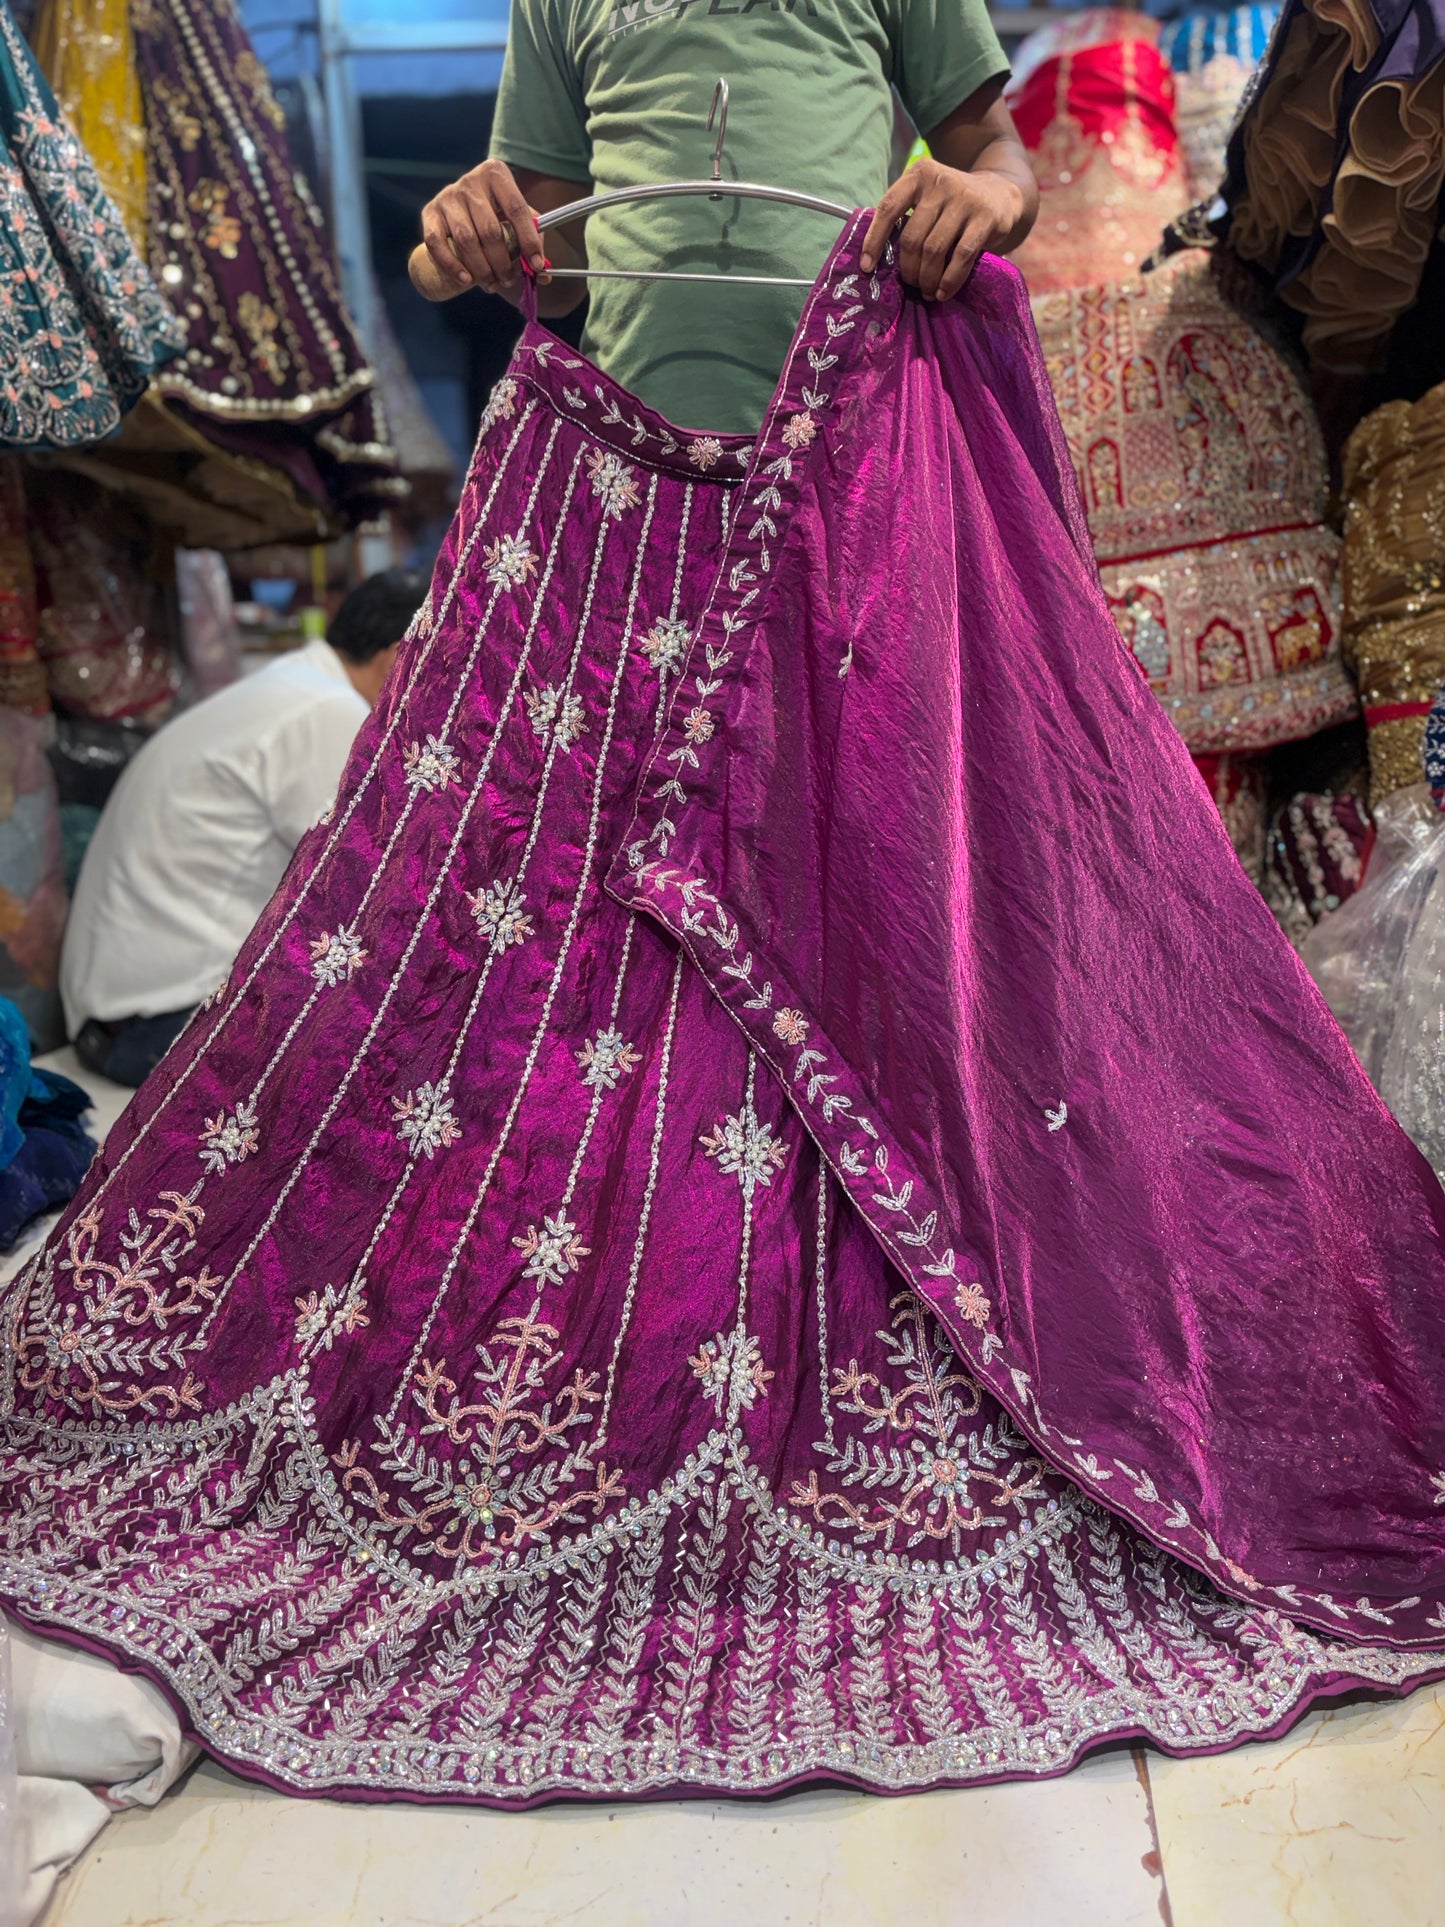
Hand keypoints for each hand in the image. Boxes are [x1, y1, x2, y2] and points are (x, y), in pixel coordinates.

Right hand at [415, 158, 549, 298]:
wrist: (459, 207)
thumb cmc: (494, 214)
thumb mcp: (515, 218)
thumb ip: (532, 240)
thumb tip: (544, 275)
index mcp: (496, 174)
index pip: (517, 209)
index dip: (529, 240)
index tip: (536, 265)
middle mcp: (470, 181)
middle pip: (490, 231)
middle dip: (502, 263)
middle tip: (508, 280)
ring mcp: (448, 196)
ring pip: (466, 240)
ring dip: (481, 270)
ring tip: (491, 284)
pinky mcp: (429, 212)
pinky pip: (437, 244)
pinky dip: (452, 266)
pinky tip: (466, 280)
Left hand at [860, 159, 1026, 300]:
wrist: (1001, 193)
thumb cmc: (954, 205)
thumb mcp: (929, 198)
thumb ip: (908, 216)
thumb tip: (877, 259)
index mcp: (919, 174)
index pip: (888, 208)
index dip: (874, 240)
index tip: (867, 267)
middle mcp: (940, 181)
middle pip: (912, 237)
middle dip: (908, 269)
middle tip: (911, 284)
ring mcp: (964, 198)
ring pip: (934, 250)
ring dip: (927, 278)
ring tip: (927, 291)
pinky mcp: (985, 217)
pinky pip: (961, 256)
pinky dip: (949, 280)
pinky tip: (944, 292)